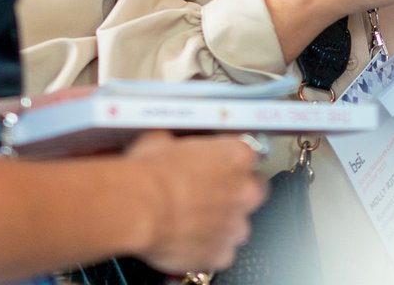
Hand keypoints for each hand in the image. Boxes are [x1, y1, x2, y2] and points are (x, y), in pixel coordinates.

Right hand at [125, 132, 266, 275]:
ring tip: (195, 219)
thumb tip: (172, 143)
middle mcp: (244, 191)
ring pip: (239, 225)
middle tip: (209, 192)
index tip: (220, 164)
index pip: (249, 154)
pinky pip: (222, 251)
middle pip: (254, 190)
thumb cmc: (151, 173)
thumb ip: (183, 143)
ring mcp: (235, 225)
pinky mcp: (221, 254)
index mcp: (237, 156)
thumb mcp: (166, 140)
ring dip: (223, 221)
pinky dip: (209, 246)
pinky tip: (189, 239)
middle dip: (236, 192)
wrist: (139, 207)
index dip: (231, 160)